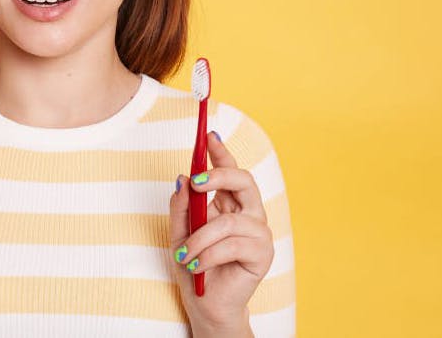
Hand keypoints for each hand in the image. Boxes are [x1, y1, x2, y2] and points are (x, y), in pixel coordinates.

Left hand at [169, 132, 273, 334]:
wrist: (205, 305)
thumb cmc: (194, 266)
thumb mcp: (179, 233)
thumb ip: (181, 207)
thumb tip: (181, 179)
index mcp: (229, 204)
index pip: (230, 170)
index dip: (222, 151)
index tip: (209, 135)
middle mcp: (248, 214)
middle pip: (244, 181)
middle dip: (219, 176)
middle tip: (195, 183)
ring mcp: (258, 233)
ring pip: (229, 222)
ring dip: (201, 239)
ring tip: (185, 255)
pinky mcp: (263, 255)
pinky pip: (233, 245)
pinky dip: (208, 255)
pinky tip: (197, 265)